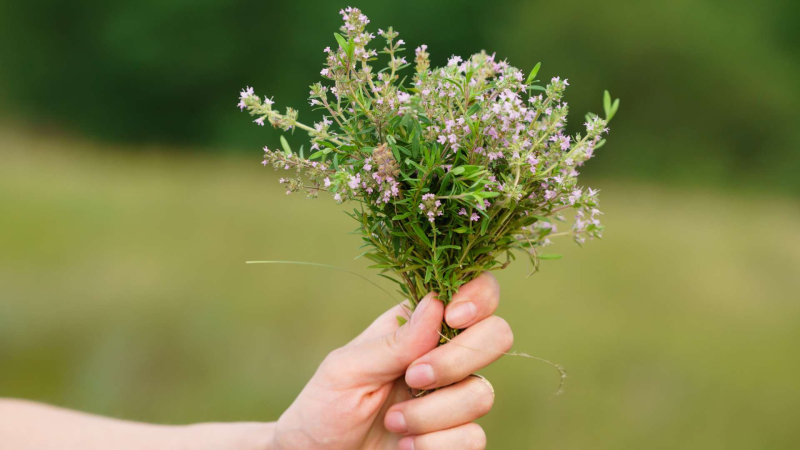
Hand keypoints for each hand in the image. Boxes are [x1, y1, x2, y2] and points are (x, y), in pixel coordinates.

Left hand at [272, 273, 512, 448]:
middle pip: (497, 335)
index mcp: (420, 325)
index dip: (478, 297)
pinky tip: (406, 447)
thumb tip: (437, 303)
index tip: (452, 317)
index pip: (474, 291)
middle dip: (458, 359)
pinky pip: (474, 437)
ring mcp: (456, 397)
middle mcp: (446, 355)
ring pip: (482, 394)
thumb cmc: (326, 407)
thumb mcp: (348, 369)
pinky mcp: (457, 437)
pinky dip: (436, 445)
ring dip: (431, 413)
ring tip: (393, 422)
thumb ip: (394, 343)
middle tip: (414, 378)